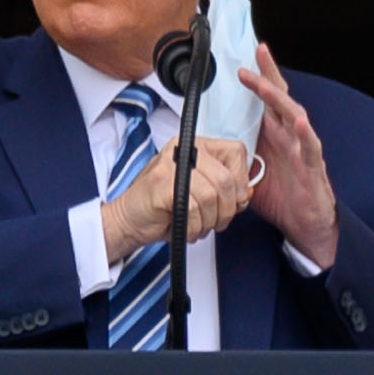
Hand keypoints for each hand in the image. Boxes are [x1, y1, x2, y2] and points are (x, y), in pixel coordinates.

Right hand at [99, 136, 253, 264]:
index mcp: (197, 145)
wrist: (128, 220)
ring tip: (198, 225)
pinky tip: (186, 229)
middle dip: (226, 210)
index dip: (241, 180)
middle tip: (216, 221)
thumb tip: (245, 194)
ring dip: (208, 221)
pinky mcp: (161, 184)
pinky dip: (193, 227)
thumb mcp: (202, 193)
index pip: (236, 151)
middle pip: (226, 179)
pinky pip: (193, 209)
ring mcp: (170, 165)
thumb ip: (225, 188)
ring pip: (211, 196)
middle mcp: (183, 149)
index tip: (234, 200)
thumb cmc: (164, 208)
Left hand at [241, 45, 339, 267]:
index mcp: (275, 136)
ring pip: (295, 115)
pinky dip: (304, 134)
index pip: (266, 101)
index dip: (257, 78)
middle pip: (281, 98)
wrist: (305, 225)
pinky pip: (310, 147)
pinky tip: (298, 122)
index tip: (242, 59)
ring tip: (266, 84)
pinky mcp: (312, 167)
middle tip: (258, 52)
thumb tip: (206, 146)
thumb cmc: (281, 197)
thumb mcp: (249, 173)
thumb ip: (233, 155)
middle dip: (269, 75)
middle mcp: (290, 137)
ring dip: (280, 99)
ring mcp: (302, 149)